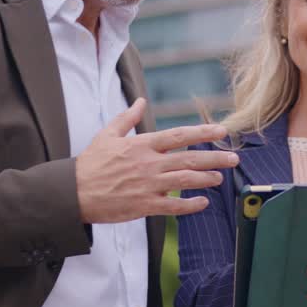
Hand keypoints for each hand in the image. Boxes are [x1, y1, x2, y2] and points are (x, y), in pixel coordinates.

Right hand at [75, 98, 236, 222]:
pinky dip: (190, 205)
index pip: (179, 135)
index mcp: (142, 145)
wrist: (72, 193)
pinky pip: (173, 206)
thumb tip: (140, 101)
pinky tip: (202, 203)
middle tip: (234, 158)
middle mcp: (149, 163)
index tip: (222, 131)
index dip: (203, 133)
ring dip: (206, 179)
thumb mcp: (107, 135)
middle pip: (189, 158)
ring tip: (221, 178)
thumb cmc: (90, 163)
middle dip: (214, 158)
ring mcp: (148, 185)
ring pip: (185, 181)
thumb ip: (127, 118)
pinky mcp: (144, 205)